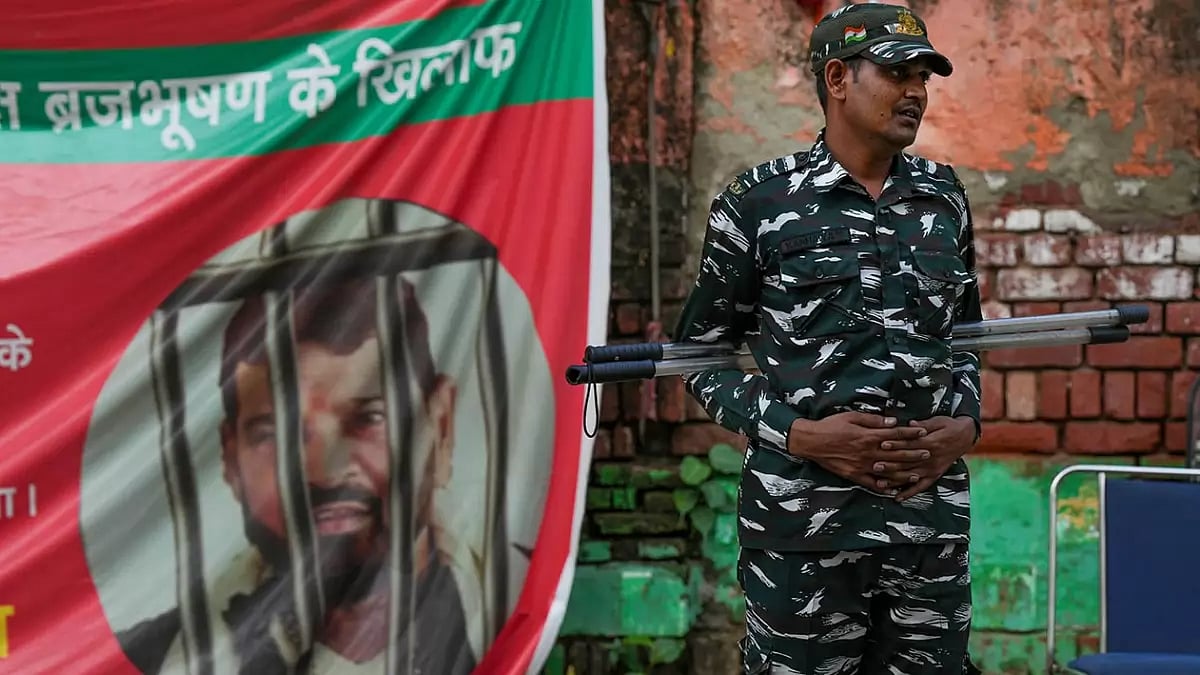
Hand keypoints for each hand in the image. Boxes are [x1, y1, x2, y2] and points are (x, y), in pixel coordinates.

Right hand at [788, 412, 931, 493]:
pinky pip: (871, 484)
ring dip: (904, 473)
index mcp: (868, 436)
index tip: (923, 432)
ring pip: (887, 471)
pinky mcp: (854, 475)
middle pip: (896, 454)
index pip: (895, 435)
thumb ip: (873, 420)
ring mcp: (862, 466)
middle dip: (914, 454)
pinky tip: (893, 491)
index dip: (910, 433)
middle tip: (928, 453)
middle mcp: (868, 453)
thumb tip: (893, 421)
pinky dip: (883, 488)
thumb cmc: (831, 426)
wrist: (811, 442)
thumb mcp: (852, 416)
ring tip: (917, 474)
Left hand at [870, 416, 976, 501]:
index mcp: (931, 442)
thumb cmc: (949, 426)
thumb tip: (910, 424)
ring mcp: (932, 469)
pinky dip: (910, 493)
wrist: (966, 437)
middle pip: (908, 462)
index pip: (910, 444)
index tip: (882, 444)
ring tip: (880, 483)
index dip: (896, 444)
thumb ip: (923, 425)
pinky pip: (921, 487)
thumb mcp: (938, 421)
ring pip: (911, 476)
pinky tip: (898, 498)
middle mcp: (931, 458)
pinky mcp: (935, 475)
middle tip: (875, 466)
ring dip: (896, 480)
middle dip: (891, 464)